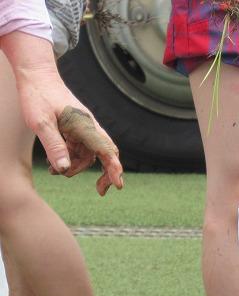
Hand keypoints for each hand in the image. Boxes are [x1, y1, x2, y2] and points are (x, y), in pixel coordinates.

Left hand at [4, 32, 123, 194]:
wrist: (37, 76)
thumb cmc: (38, 96)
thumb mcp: (41, 123)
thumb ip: (53, 146)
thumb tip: (64, 169)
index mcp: (85, 126)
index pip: (106, 150)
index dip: (114, 169)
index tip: (118, 185)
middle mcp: (89, 128)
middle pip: (106, 155)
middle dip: (106, 174)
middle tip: (101, 191)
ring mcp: (84, 129)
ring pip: (89, 155)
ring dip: (76, 167)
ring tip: (55, 172)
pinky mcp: (76, 130)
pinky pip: (79, 150)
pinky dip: (70, 159)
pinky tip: (54, 164)